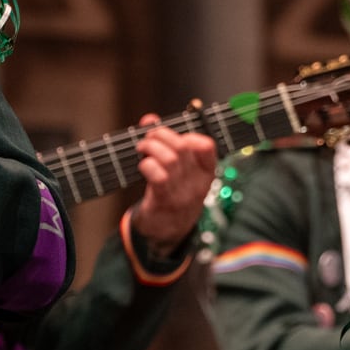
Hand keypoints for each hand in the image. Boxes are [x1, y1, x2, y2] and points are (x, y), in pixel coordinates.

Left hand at [129, 114, 218, 249]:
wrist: (168, 231)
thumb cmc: (174, 192)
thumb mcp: (180, 169)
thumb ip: (168, 142)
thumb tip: (150, 118)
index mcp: (206, 172)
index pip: (207, 145)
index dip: (188, 134)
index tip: (175, 135)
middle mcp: (197, 182)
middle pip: (182, 147)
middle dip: (161, 135)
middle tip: (149, 137)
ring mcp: (182, 192)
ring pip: (168, 158)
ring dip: (150, 147)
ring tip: (142, 148)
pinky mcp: (164, 200)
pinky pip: (157, 176)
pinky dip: (146, 165)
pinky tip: (142, 166)